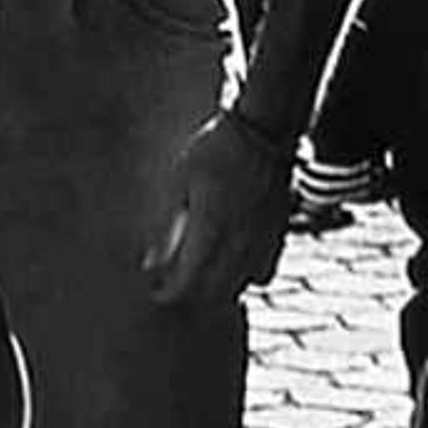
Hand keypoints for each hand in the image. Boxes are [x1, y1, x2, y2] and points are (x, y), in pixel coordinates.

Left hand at [144, 111, 294, 310]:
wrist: (263, 131)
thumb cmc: (215, 150)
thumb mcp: (179, 182)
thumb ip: (165, 229)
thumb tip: (149, 264)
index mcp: (211, 232)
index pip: (187, 283)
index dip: (169, 293)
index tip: (155, 290)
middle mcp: (238, 244)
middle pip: (212, 294)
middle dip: (190, 295)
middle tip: (172, 284)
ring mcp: (262, 242)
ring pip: (239, 288)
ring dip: (217, 291)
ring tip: (199, 277)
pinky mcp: (277, 235)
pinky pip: (263, 274)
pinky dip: (245, 279)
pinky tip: (232, 265)